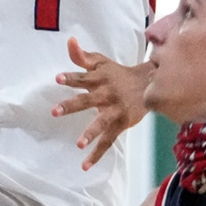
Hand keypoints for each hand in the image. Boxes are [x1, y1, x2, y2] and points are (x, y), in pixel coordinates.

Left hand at [54, 47, 149, 166]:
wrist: (149, 85)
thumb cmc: (117, 74)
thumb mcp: (101, 62)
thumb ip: (82, 56)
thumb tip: (69, 40)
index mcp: (100, 78)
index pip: (83, 77)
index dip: (71, 78)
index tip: (58, 79)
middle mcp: (107, 94)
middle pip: (88, 100)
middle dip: (72, 105)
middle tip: (55, 111)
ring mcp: (115, 111)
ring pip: (102, 123)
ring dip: (90, 132)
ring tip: (79, 143)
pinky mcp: (121, 125)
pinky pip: (108, 141)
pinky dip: (97, 154)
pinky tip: (85, 165)